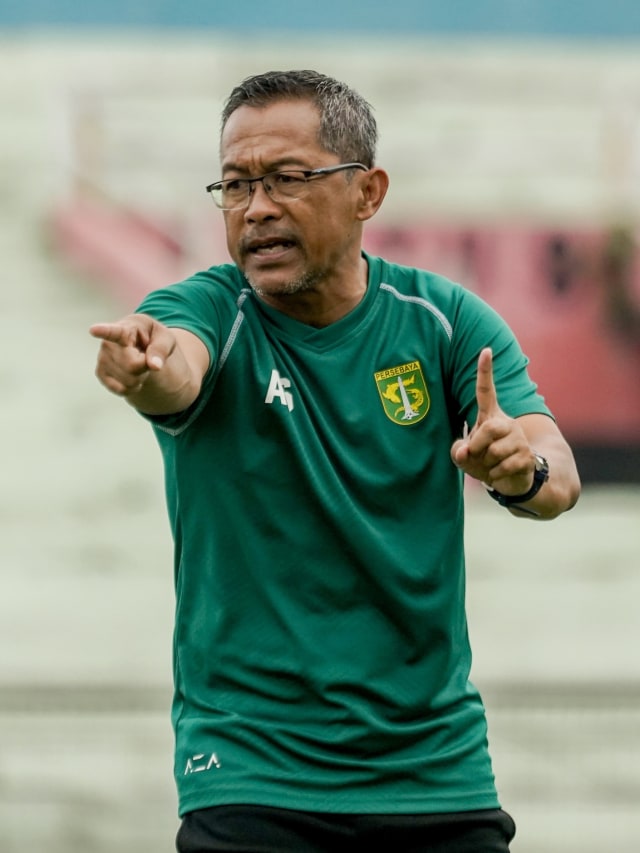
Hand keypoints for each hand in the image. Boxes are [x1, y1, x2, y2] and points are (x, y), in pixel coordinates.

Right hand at [90, 314, 175, 396]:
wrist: (140, 345)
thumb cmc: (154, 338)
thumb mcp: (165, 339)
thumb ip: (161, 350)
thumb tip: (154, 366)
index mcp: (126, 328)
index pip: (114, 331)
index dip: (103, 331)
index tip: (93, 330)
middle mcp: (108, 343)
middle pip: (132, 366)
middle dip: (145, 367)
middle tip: (146, 358)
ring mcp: (102, 358)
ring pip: (128, 381)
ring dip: (140, 378)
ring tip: (138, 364)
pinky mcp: (100, 373)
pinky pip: (121, 390)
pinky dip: (133, 388)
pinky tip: (132, 376)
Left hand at [450, 347, 534, 494]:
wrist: (510, 480)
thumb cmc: (483, 461)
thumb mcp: (464, 455)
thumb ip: (457, 451)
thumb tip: (464, 451)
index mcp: (490, 417)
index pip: (486, 391)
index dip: (486, 371)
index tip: (486, 350)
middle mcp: (506, 423)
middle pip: (490, 428)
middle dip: (478, 444)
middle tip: (476, 454)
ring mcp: (519, 439)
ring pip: (496, 450)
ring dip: (487, 463)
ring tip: (491, 464)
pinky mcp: (527, 456)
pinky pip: (505, 465)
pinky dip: (496, 474)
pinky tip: (500, 473)